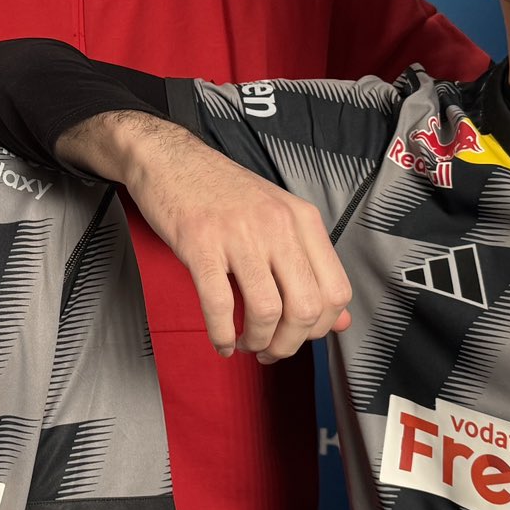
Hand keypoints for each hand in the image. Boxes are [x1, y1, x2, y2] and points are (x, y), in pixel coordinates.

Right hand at [98, 114, 351, 360]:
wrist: (169, 159)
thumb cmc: (221, 192)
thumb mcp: (277, 220)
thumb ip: (309, 267)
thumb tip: (340, 322)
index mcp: (302, 219)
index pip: (336, 291)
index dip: (321, 327)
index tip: (299, 335)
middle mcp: (278, 225)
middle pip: (306, 308)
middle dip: (289, 343)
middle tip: (270, 350)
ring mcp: (239, 233)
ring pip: (267, 311)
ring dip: (258, 342)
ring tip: (245, 343)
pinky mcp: (200, 244)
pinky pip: (219, 305)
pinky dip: (222, 335)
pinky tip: (220, 341)